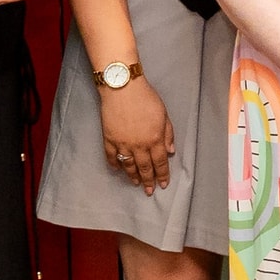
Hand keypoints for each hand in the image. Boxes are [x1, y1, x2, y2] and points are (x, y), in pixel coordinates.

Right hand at [99, 77, 175, 193]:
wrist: (123, 88)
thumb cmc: (146, 98)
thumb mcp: (164, 114)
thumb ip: (168, 134)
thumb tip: (171, 151)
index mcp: (155, 139)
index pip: (160, 162)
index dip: (162, 175)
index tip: (163, 184)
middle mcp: (139, 145)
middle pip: (145, 168)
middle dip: (148, 181)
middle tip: (149, 191)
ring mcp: (123, 143)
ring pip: (128, 165)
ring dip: (132, 176)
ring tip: (135, 183)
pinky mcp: (109, 139)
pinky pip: (111, 156)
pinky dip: (114, 164)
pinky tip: (117, 170)